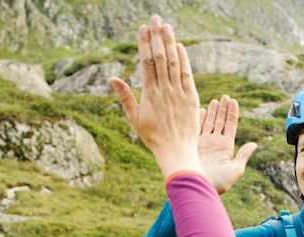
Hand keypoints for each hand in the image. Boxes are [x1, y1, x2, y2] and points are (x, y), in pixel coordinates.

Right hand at [109, 16, 200, 177]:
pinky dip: (183, 59)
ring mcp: (178, 93)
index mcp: (149, 93)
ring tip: (166, 26)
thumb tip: (112, 78)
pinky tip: (180, 46)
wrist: (176, 152)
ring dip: (170, 42)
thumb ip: (125, 97)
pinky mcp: (191, 98)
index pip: (146, 62)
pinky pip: (187, 75)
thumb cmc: (153, 137)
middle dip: (157, 36)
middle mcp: (164, 90)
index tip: (143, 28)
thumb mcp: (134, 119)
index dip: (145, 43)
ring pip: (173, 62)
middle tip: (155, 18)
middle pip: (159, 57)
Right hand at [198, 95, 257, 193]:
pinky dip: (197, 118)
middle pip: (220, 122)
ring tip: (215, 100)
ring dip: (211, 111)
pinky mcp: (191, 144)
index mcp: (226, 147)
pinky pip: (195, 128)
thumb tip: (254, 144)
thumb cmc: (218, 182)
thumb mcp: (235, 170)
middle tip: (224, 96)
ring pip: (208, 123)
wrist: (198, 187)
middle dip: (222, 109)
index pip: (230, 126)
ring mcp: (202, 143)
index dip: (232, 113)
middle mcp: (214, 144)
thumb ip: (243, 155)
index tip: (233, 100)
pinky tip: (200, 108)